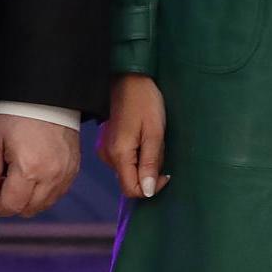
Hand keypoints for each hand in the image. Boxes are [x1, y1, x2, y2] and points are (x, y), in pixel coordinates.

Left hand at [0, 113, 80, 217]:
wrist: (46, 96)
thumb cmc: (16, 113)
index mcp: (29, 169)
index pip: (11, 206)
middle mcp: (51, 176)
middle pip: (28, 209)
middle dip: (11, 203)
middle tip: (1, 184)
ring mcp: (65, 174)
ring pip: (43, 205)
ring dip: (28, 199)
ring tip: (17, 177)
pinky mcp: (73, 170)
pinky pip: (57, 194)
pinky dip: (43, 192)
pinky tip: (33, 176)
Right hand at [98, 73, 167, 199]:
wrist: (129, 79)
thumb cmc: (145, 102)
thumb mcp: (154, 133)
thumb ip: (150, 163)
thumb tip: (149, 191)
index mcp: (119, 154)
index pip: (131, 190)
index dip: (152, 188)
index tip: (166, 172)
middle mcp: (108, 155)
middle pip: (130, 180)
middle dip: (149, 171)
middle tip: (158, 146)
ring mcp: (106, 149)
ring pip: (129, 171)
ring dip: (144, 162)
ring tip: (151, 138)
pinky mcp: (108, 144)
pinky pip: (125, 160)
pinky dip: (138, 155)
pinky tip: (143, 136)